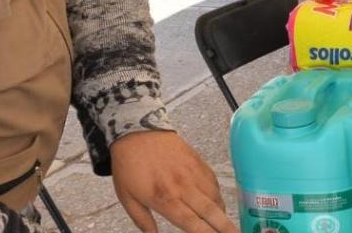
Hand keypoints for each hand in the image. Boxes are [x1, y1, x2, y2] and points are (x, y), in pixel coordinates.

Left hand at [110, 130, 237, 232]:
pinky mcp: (197, 161)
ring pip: (215, 196)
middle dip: (226, 227)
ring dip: (222, 212)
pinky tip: (216, 202)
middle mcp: (182, 186)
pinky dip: (218, 194)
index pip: (191, 222)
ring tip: (224, 223)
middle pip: (210, 211)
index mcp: (164, 197)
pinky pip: (214, 181)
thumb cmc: (128, 164)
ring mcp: (192, 172)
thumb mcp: (126, 196)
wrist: (136, 129)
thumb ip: (142, 220)